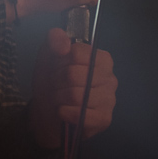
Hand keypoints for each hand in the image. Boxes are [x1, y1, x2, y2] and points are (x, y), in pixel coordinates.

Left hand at [29, 28, 116, 148]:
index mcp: (101, 58)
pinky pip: (80, 114)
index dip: (59, 61)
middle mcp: (110, 77)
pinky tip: (63, 111)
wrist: (47, 110)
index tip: (57, 68)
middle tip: (56, 85)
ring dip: (58, 97)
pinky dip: (65, 112)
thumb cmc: (52, 80)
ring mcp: (110, 99)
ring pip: (75, 95)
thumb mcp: (48, 55)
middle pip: (73, 74)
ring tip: (59, 98)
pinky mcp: (104, 119)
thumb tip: (65, 44)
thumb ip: (55, 39)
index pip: (76, 53)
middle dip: (57, 81)